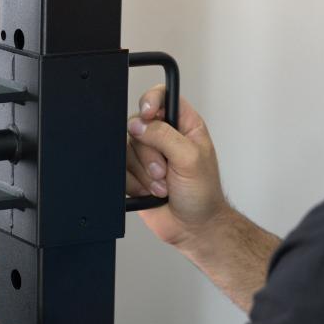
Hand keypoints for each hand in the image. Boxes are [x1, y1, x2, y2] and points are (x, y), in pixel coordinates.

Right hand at [126, 85, 231, 248]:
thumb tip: (139, 124)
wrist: (192, 227)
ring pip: (127, 149)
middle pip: (138, 126)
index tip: (147, 114)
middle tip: (165, 171)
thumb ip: (165, 136)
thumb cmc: (202, 195)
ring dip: (144, 173)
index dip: (150, 100)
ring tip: (162, 186)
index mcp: (183, 125)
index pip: (162, 96)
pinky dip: (135, 184)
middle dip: (150, 154)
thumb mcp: (191, 159)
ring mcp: (146, 155)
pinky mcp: (133, 173)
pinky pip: (120, 169)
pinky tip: (150, 192)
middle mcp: (163, 136)